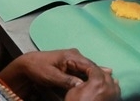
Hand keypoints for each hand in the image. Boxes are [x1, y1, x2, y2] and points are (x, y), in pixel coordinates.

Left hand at [3, 49, 118, 100]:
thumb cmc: (38, 68)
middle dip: (100, 73)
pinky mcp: (70, 64)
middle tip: (112, 81)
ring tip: (108, 80)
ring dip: (95, 75)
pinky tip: (97, 79)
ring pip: (87, 69)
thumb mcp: (51, 76)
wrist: (27, 64)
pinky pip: (82, 70)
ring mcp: (73, 59)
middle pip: (90, 66)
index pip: (89, 65)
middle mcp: (74, 55)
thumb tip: (81, 84)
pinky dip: (89, 75)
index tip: (106, 80)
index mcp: (71, 56)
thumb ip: (67, 80)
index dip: (98, 72)